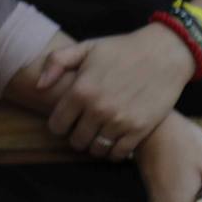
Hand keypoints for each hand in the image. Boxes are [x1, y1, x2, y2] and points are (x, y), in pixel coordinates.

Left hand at [38, 23, 195, 159]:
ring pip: (96, 150)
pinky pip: (118, 154)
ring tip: (98, 133)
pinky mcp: (140, 130)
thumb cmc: (121, 49)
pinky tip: (114, 138)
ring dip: (94, 145)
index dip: (58, 125)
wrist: (163, 54)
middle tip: (82, 127)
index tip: (66, 120)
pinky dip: (113, 151)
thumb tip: (38, 86)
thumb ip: (57, 62)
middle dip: (75, 136)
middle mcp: (98, 109)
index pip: (57, 125)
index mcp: (81, 90)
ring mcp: (119, 121)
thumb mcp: (86, 48)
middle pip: (76, 141)